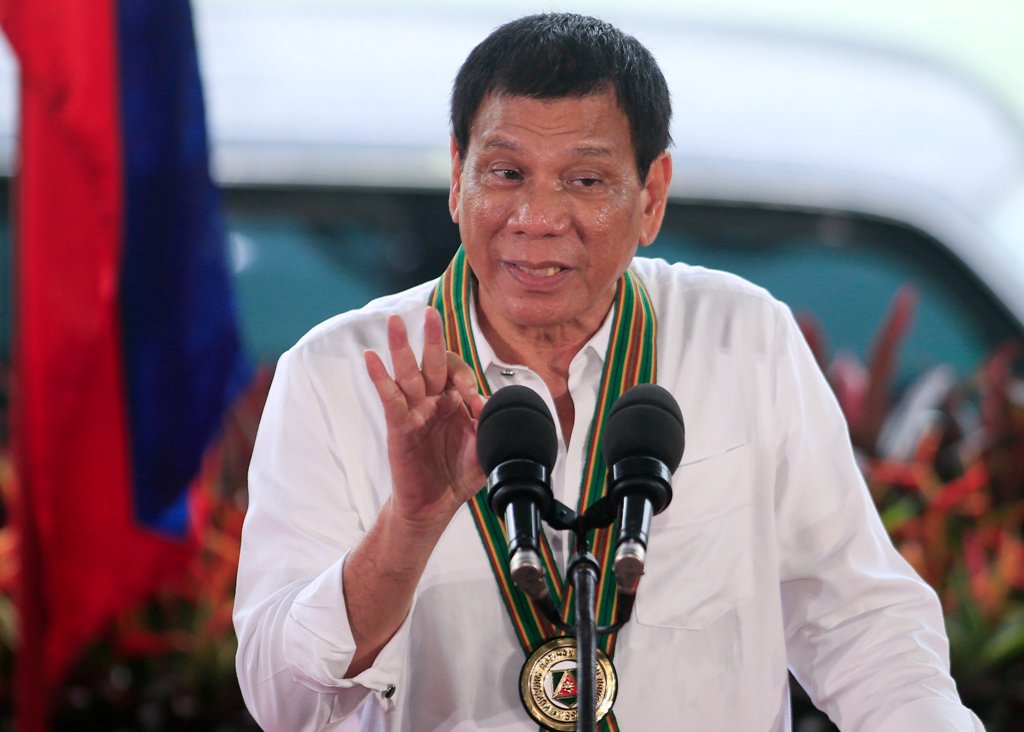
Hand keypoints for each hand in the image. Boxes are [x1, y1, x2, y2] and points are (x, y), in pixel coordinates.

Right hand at [363, 307, 486, 531]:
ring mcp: (414, 411)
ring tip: (394, 322)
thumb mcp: (485, 447)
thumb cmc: (458, 474)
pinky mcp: (399, 427)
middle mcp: (433, 401)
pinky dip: (381, 377)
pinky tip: (372, 358)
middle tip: (430, 313)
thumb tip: (484, 401)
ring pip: (407, 373)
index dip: (464, 376)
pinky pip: (390, 398)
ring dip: (401, 347)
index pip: (456, 372)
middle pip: (431, 362)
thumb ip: (489, 423)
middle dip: (431, 337)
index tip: (471, 396)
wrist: (436, 506)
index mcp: (454, 401)